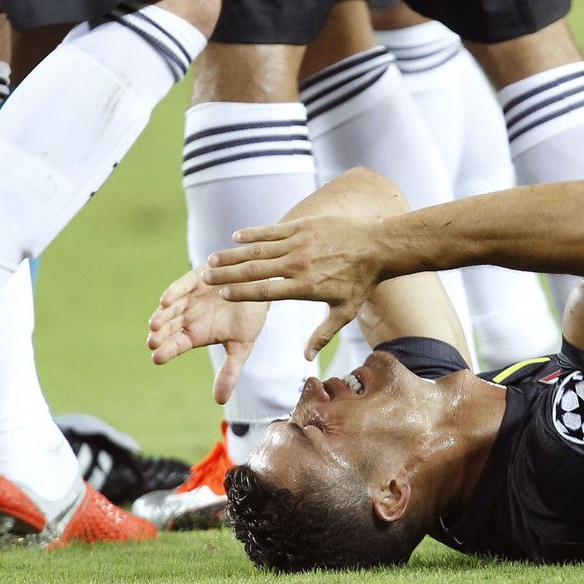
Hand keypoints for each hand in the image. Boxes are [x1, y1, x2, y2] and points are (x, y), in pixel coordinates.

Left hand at [148, 266, 268, 403]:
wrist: (263, 290)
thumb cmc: (250, 318)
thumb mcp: (241, 347)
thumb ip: (229, 372)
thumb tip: (220, 401)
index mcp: (196, 334)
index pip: (176, 345)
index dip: (166, 351)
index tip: (157, 358)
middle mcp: (189, 316)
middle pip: (169, 327)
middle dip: (160, 334)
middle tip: (153, 342)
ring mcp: (191, 297)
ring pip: (171, 308)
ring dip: (162, 315)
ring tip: (155, 325)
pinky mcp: (197, 278)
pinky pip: (182, 285)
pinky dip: (174, 292)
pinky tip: (166, 302)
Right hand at [202, 214, 386, 359]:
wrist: (377, 245)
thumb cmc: (360, 282)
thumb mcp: (343, 312)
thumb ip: (322, 335)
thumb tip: (306, 357)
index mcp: (305, 288)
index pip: (265, 292)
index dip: (241, 294)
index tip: (222, 296)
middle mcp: (298, 265)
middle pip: (254, 271)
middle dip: (227, 275)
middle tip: (205, 279)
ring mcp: (299, 243)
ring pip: (258, 250)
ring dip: (233, 255)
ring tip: (212, 260)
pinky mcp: (303, 226)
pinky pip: (272, 231)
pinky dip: (252, 234)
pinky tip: (235, 237)